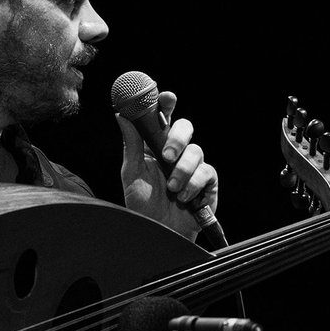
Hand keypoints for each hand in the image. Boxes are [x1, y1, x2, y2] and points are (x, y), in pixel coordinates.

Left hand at [117, 89, 217, 240]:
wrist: (159, 233)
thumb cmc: (143, 205)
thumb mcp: (132, 173)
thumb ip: (131, 144)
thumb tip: (121, 115)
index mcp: (155, 146)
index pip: (163, 118)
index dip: (166, 104)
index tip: (165, 97)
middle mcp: (175, 152)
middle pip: (185, 127)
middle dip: (178, 139)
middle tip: (167, 156)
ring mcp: (193, 166)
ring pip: (196, 151)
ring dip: (182, 171)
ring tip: (172, 190)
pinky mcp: (207, 181)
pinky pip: (205, 172)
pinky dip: (193, 185)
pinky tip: (184, 198)